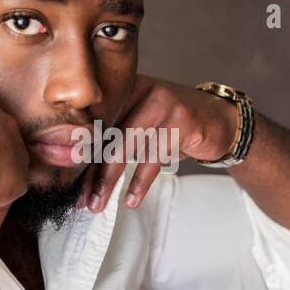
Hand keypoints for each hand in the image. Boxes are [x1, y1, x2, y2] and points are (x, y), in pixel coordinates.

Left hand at [80, 74, 238, 211]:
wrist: (220, 120)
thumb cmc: (173, 125)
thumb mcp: (141, 121)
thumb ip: (114, 131)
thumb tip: (76, 161)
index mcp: (125, 86)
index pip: (96, 120)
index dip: (81, 150)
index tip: (68, 177)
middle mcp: (142, 88)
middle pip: (108, 133)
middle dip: (92, 170)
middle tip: (81, 197)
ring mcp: (163, 103)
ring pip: (127, 146)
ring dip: (110, 180)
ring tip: (98, 203)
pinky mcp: (182, 121)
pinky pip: (154, 157)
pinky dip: (140, 182)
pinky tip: (130, 199)